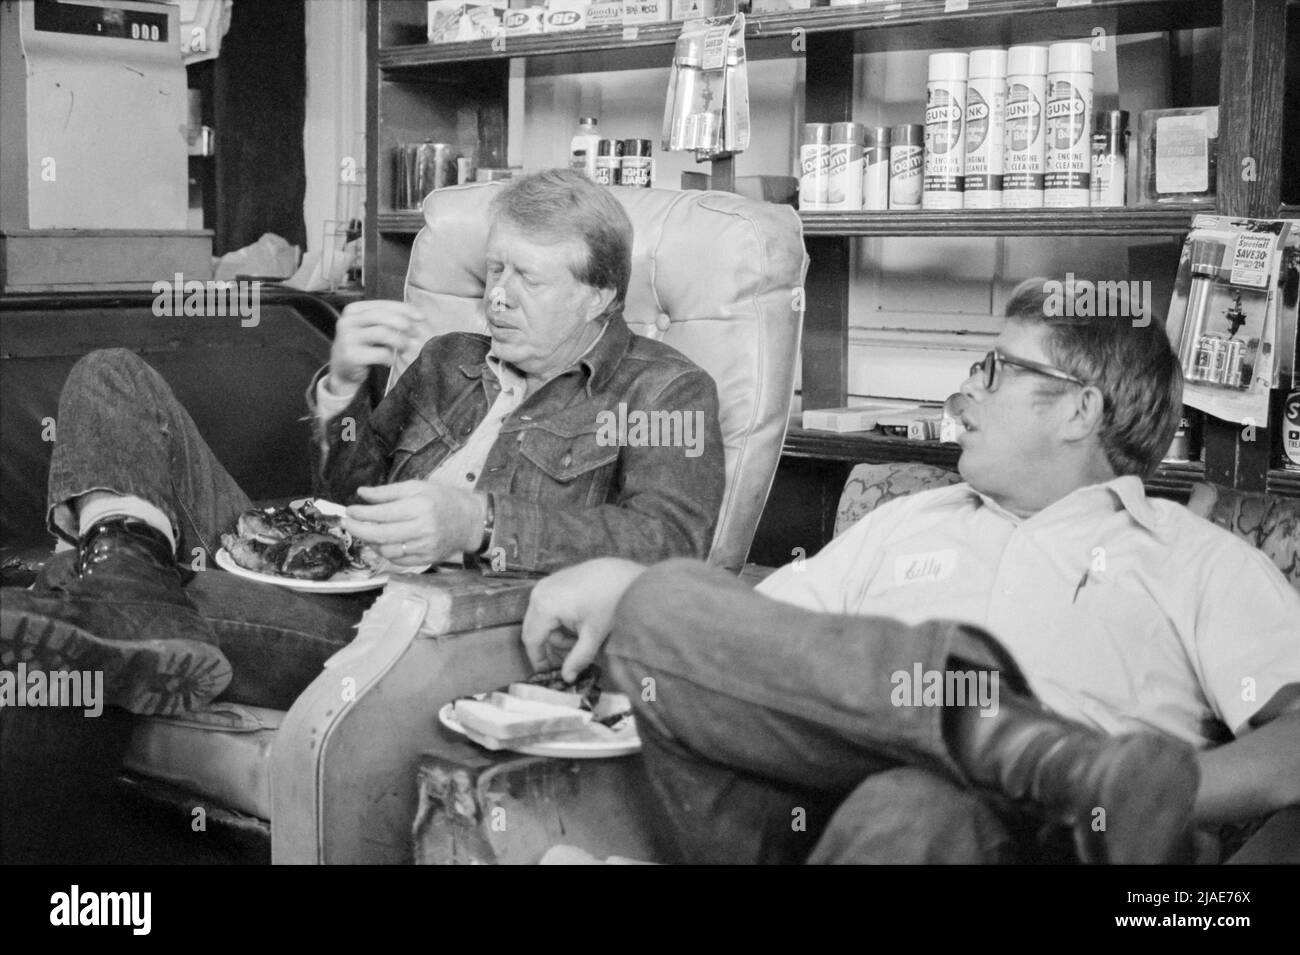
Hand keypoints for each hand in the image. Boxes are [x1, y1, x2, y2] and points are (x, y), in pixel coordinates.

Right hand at [327, 300, 425, 394]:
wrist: (343, 371)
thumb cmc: (364, 347)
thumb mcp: (372, 328)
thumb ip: (389, 319)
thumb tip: (418, 317)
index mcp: (353, 309)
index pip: (383, 304)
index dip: (404, 309)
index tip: (421, 317)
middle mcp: (347, 321)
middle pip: (382, 316)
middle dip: (403, 324)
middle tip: (416, 334)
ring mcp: (347, 338)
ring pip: (382, 333)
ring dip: (400, 341)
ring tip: (405, 348)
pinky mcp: (351, 356)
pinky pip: (380, 353)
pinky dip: (391, 357)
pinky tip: (391, 361)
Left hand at [342, 482, 485, 566]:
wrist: (471, 521)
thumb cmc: (443, 499)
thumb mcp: (418, 487)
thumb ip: (388, 491)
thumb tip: (361, 494)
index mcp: (420, 506)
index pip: (382, 513)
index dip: (361, 513)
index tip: (350, 510)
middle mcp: (423, 528)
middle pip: (380, 534)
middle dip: (358, 529)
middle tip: (347, 523)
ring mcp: (425, 546)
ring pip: (386, 550)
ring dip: (371, 542)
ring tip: (366, 532)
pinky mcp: (426, 559)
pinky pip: (397, 560)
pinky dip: (385, 551)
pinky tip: (382, 542)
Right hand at [521, 558, 646, 681]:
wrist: (624, 573)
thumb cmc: (609, 602)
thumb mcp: (593, 635)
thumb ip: (578, 659)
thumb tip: (567, 679)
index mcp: (544, 606)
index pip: (532, 640)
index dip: (539, 659)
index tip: (549, 673)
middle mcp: (539, 592)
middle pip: (535, 629)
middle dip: (552, 645)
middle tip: (572, 655)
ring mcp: (546, 583)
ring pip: (542, 618)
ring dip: (558, 632)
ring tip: (582, 635)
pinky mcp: (555, 579)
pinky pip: (549, 605)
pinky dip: (560, 618)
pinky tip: (580, 621)